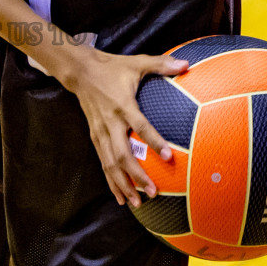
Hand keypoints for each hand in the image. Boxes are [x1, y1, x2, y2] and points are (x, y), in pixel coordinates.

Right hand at [49, 45, 188, 207]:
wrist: (80, 71)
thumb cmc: (113, 67)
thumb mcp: (137, 62)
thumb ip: (161, 64)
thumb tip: (186, 64)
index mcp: (123, 105)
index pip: (140, 126)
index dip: (153, 141)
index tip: (168, 157)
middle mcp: (110, 122)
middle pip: (122, 155)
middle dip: (136, 176)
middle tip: (153, 192)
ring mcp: (100, 131)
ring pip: (110, 164)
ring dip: (123, 185)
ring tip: (137, 203)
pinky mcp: (94, 136)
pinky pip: (103, 163)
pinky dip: (111, 181)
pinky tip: (121, 197)